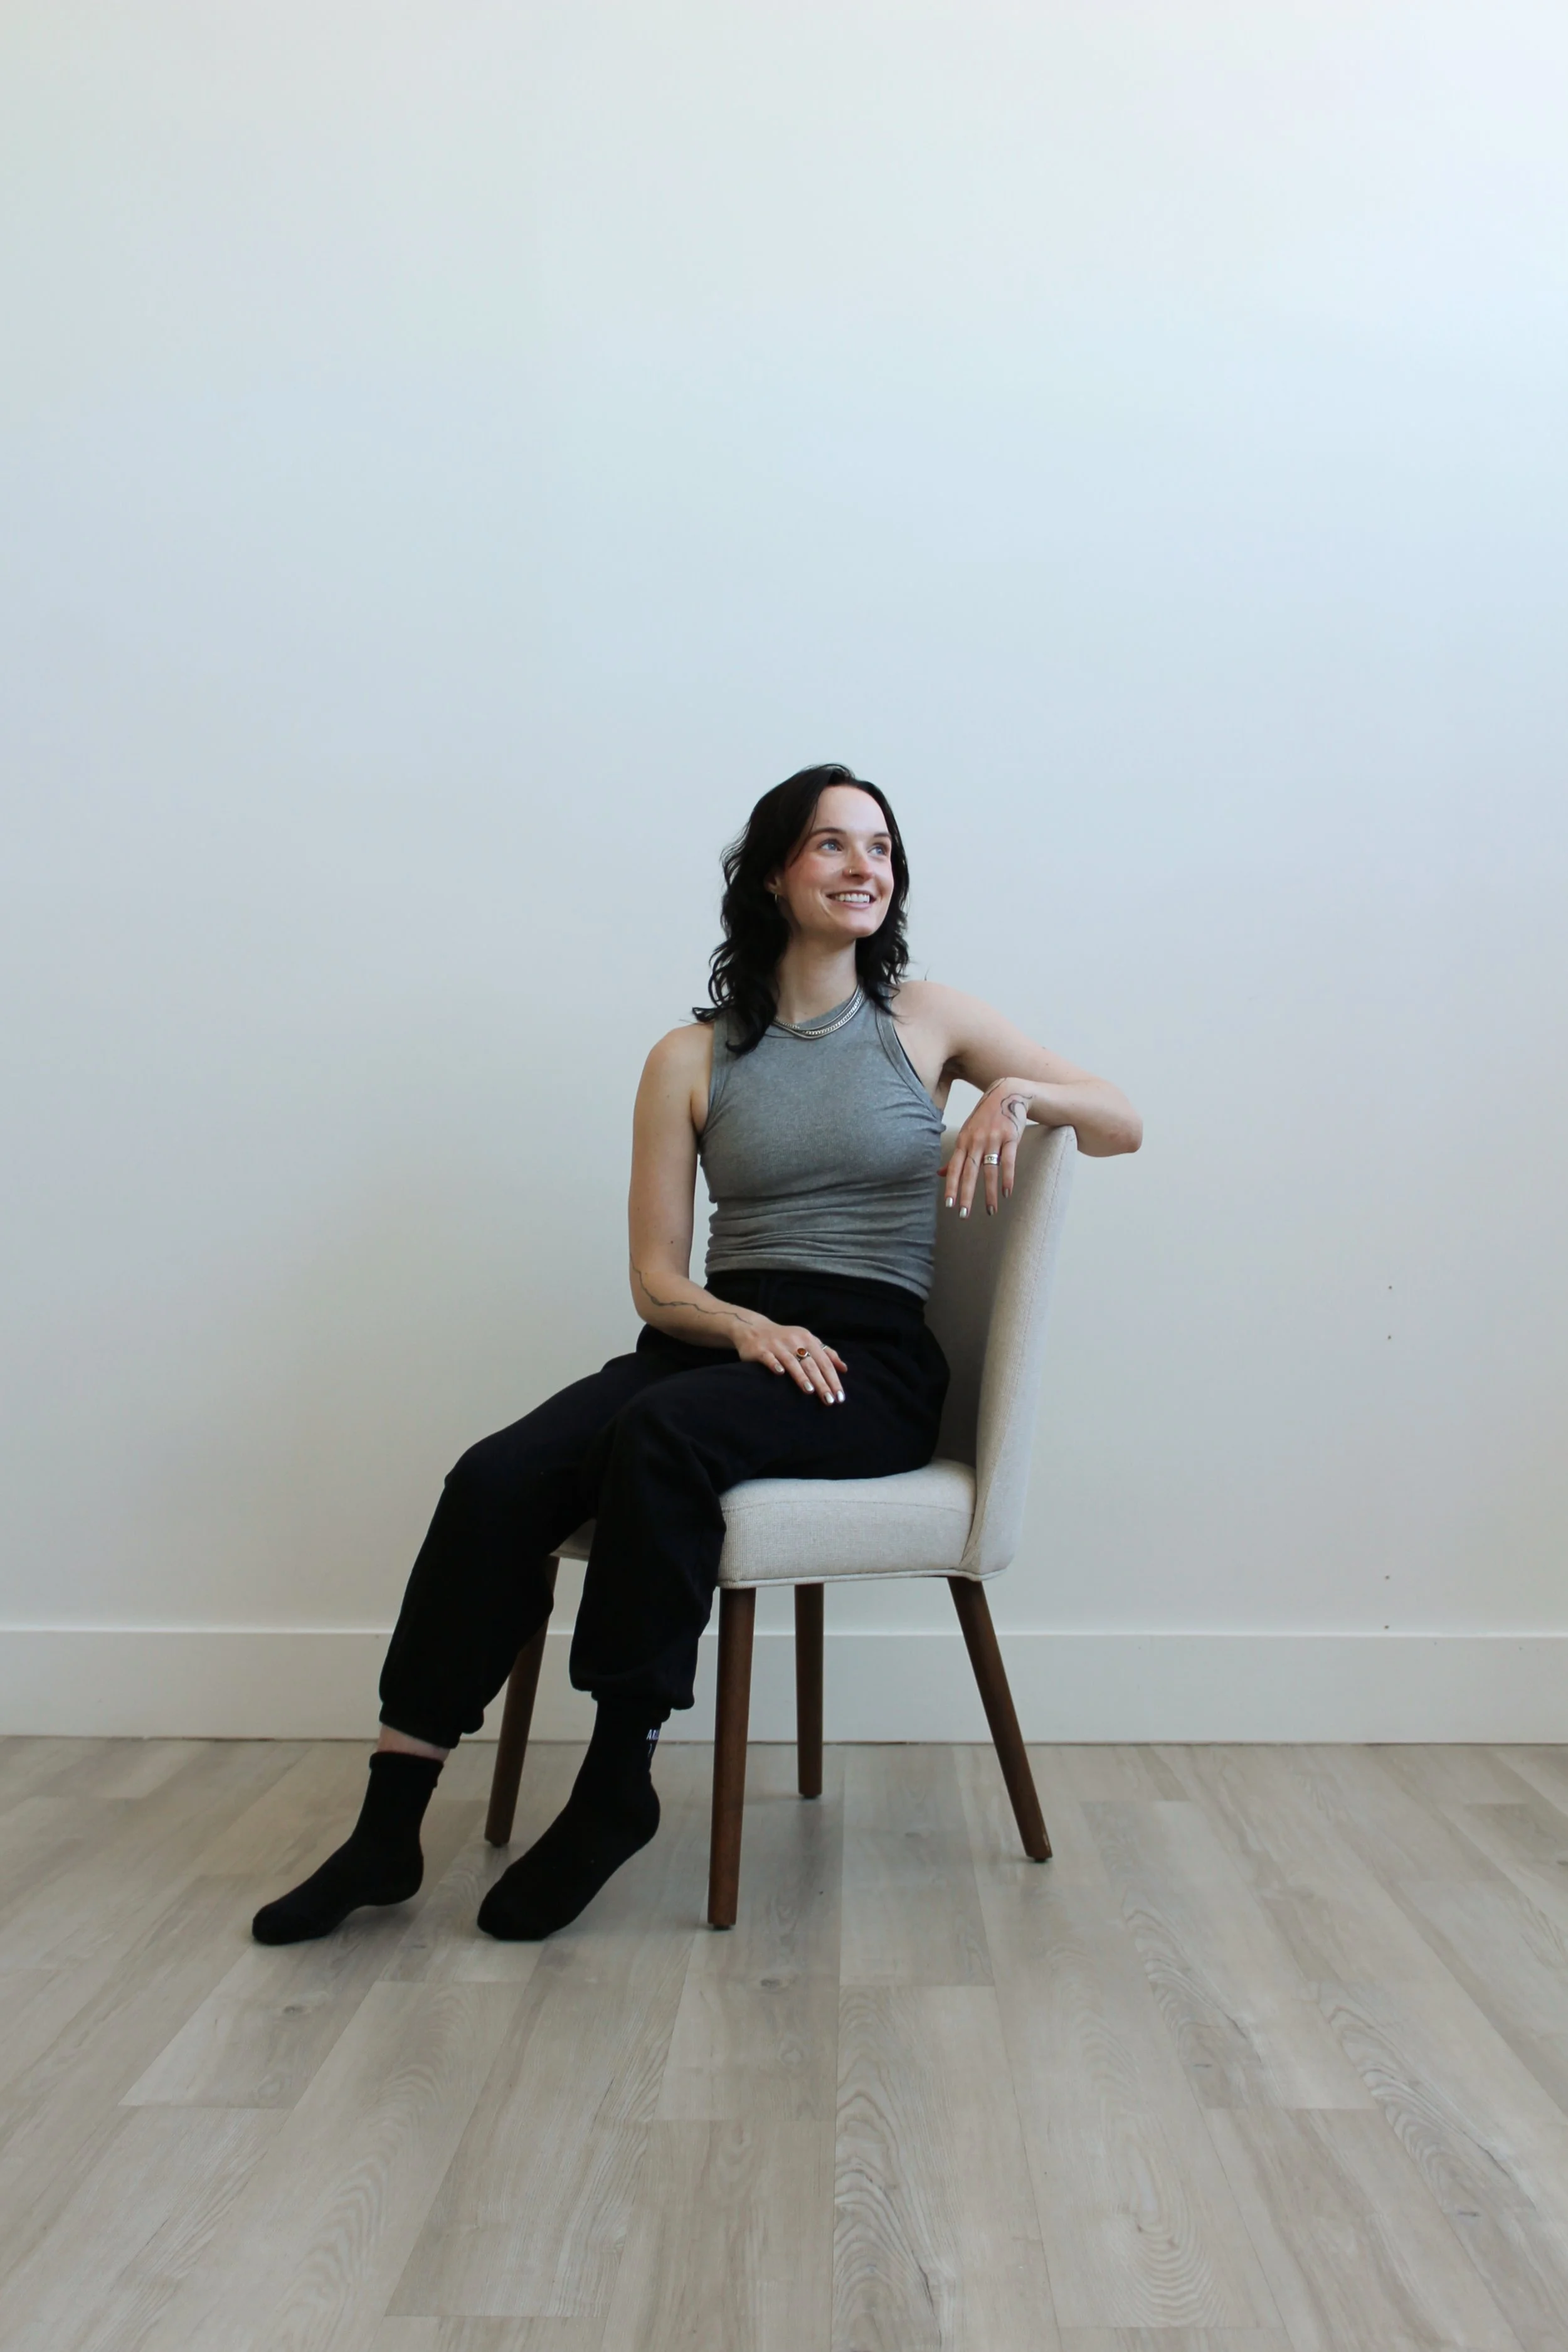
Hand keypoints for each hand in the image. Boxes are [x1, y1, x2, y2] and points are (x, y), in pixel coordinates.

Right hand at [732, 1316, 846, 1403]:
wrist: (754, 1328)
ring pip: (792, 1362)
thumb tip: (844, 1368)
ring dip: (801, 1376)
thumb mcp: (807, 1340)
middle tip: (829, 1400)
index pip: (825, 1361)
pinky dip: (775, 1365)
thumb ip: (826, 1353)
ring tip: (810, 1391)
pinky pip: (769, 1358)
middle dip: (822, 1383)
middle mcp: (794, 1341)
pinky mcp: (760, 1350)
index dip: (833, 1379)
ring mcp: (776, 1345)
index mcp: (807, 1339)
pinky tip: (780, 1374)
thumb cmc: (786, 1338)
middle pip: (811, 1364)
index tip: (840, 1396)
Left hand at [942, 1079, 1031, 1217]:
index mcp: (964, 1141)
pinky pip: (1009, 1161)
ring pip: (990, 1170)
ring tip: (990, 1211)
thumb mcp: (967, 1134)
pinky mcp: (1011, 1137)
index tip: (949, 1205)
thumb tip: (939, 1174)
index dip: (952, 1187)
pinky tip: (1006, 1193)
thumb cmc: (985, 1118)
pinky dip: (1007, 1178)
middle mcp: (976, 1141)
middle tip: (964, 1215)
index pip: (955, 1168)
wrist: (1007, 1094)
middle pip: (970, 1172)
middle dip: (966, 1195)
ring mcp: (994, 1138)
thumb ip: (956, 1156)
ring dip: (990, 1193)